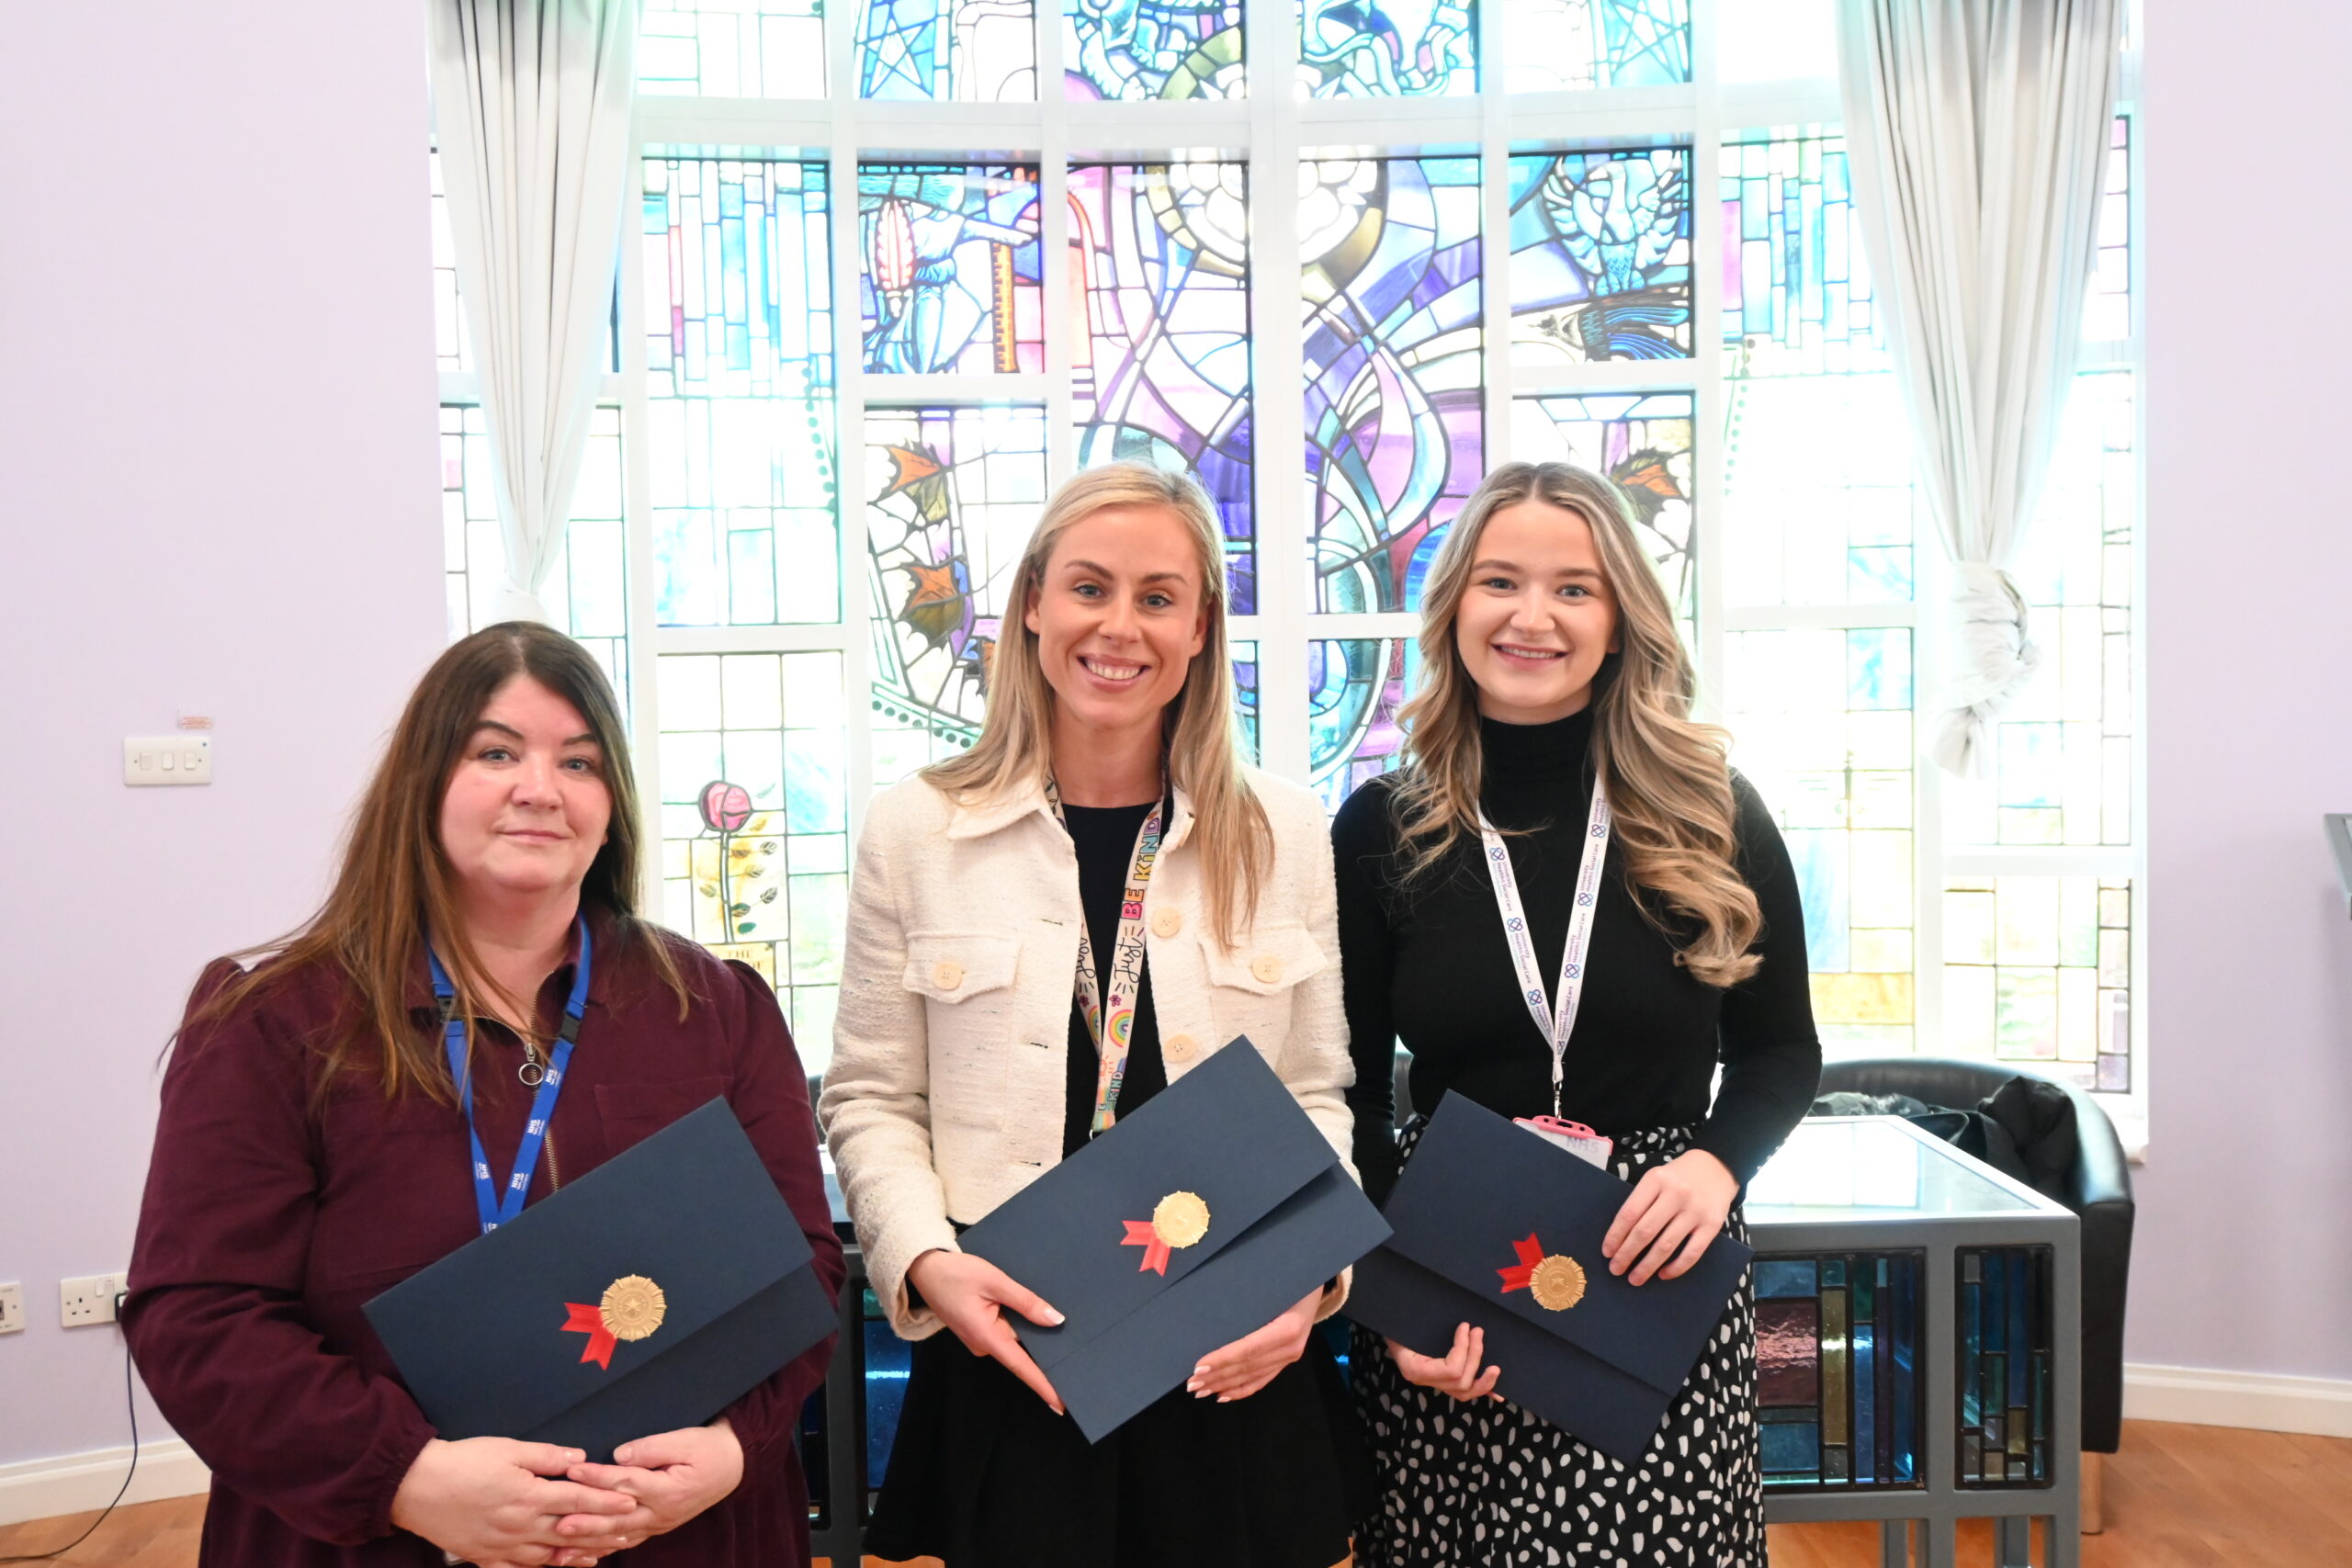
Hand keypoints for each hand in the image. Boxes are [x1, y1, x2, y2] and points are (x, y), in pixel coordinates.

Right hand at [389, 1436, 637, 1566]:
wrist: (415, 1486)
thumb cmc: (462, 1461)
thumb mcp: (507, 1449)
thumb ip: (547, 1456)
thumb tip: (581, 1459)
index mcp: (528, 1495)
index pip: (578, 1499)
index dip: (607, 1500)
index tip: (631, 1500)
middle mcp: (520, 1526)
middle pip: (570, 1532)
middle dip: (602, 1531)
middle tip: (630, 1531)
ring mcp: (502, 1546)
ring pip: (550, 1555)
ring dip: (579, 1554)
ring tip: (604, 1552)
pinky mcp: (485, 1557)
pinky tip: (559, 1565)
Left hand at [556, 1418, 743, 1548]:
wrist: (732, 1467)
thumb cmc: (708, 1450)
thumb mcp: (686, 1440)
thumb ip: (653, 1447)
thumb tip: (620, 1455)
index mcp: (669, 1489)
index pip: (627, 1482)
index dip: (599, 1477)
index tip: (574, 1471)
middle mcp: (661, 1513)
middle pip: (617, 1519)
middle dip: (586, 1521)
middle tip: (558, 1521)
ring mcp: (657, 1524)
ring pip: (618, 1536)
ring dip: (589, 1541)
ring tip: (561, 1545)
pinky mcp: (654, 1527)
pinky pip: (624, 1542)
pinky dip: (601, 1549)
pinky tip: (581, 1553)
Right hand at [906, 1248, 1067, 1414]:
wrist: (923, 1268)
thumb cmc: (955, 1273)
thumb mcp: (994, 1281)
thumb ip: (1026, 1302)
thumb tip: (1055, 1320)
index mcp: (986, 1337)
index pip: (1021, 1367)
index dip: (1043, 1385)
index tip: (1062, 1403)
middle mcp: (983, 1344)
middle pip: (1020, 1351)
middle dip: (1043, 1348)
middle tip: (1068, 1346)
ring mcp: (979, 1339)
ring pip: (1013, 1338)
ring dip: (1028, 1331)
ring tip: (1044, 1320)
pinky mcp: (977, 1330)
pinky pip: (1003, 1331)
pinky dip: (1016, 1323)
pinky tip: (1024, 1312)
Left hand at [1187, 1286, 1322, 1402]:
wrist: (1317, 1275)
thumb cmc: (1290, 1275)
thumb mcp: (1273, 1282)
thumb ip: (1247, 1297)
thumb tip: (1213, 1306)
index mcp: (1288, 1327)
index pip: (1248, 1349)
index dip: (1223, 1359)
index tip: (1199, 1366)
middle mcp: (1291, 1346)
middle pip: (1248, 1366)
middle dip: (1218, 1376)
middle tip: (1191, 1384)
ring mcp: (1291, 1355)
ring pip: (1253, 1376)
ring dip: (1225, 1385)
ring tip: (1201, 1390)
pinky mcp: (1288, 1359)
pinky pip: (1263, 1379)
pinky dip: (1242, 1389)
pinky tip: (1224, 1395)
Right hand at [1385, 1324, 1500, 1401]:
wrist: (1390, 1327)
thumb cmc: (1398, 1322)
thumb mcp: (1406, 1321)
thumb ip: (1425, 1323)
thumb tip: (1458, 1323)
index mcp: (1415, 1369)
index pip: (1450, 1370)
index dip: (1463, 1349)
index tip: (1465, 1326)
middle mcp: (1424, 1381)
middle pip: (1460, 1381)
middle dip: (1475, 1356)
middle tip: (1478, 1331)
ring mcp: (1433, 1383)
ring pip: (1464, 1393)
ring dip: (1483, 1381)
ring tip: (1496, 1368)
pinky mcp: (1442, 1381)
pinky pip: (1463, 1392)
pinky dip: (1481, 1391)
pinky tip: (1497, 1395)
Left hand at [1603, 1149, 1738, 1285]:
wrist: (1716, 1168)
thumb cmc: (1678, 1178)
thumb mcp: (1656, 1179)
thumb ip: (1641, 1201)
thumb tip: (1620, 1238)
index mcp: (1656, 1180)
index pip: (1629, 1213)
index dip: (1615, 1235)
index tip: (1607, 1252)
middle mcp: (1676, 1194)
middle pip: (1645, 1231)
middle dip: (1627, 1254)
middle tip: (1616, 1269)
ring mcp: (1695, 1210)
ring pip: (1666, 1245)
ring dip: (1647, 1266)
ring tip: (1635, 1278)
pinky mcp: (1712, 1225)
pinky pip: (1692, 1253)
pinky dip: (1676, 1267)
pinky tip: (1663, 1274)